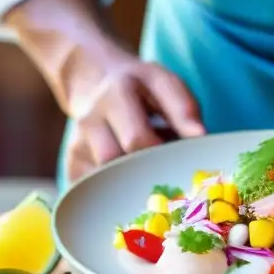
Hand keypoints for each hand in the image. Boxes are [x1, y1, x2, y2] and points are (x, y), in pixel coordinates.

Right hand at [4, 0, 205, 182]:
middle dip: (144, 176)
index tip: (182, 165)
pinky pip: (92, 193)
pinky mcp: (72, 163)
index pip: (136, 139)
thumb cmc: (138, 84)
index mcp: (117, 96)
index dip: (161, 158)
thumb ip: (183, 109)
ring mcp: (76, 144)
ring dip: (130, 188)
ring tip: (150, 181)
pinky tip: (130, 190)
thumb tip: (201, 137)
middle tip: (168, 182)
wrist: (90, 76)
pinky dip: (114, 197)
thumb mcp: (164, 83)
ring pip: (102, 183)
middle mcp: (91, 120)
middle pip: (115, 164)